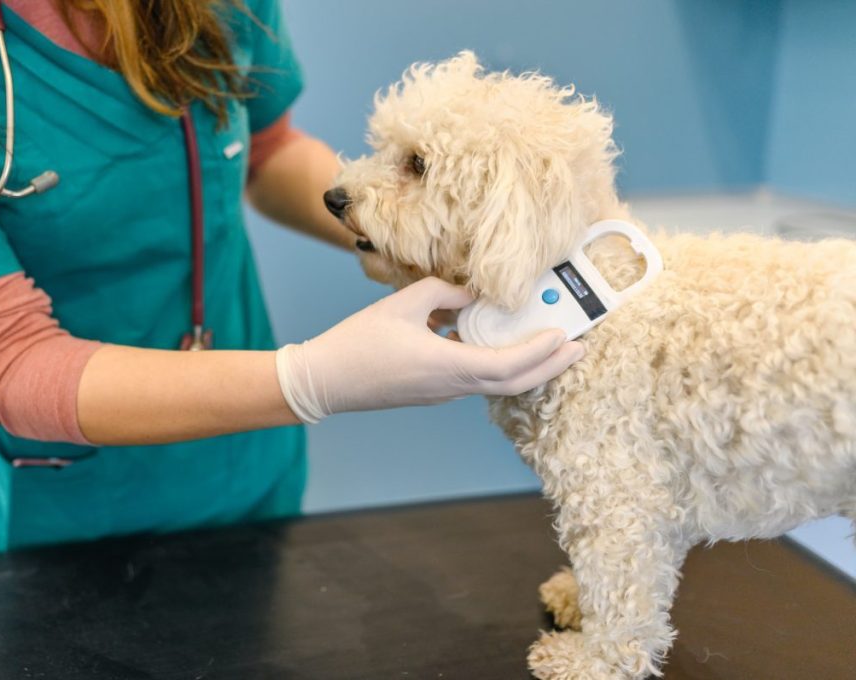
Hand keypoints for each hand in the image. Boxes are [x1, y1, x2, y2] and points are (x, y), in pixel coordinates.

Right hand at [275, 277, 584, 422]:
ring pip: (496, 383)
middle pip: (513, 383)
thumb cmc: (358, 342)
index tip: (566, 337)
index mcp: (447, 366)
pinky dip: (499, 364)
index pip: (508, 366)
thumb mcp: (403, 303)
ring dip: (528, 367)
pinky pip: (476, 377)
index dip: (541, 353)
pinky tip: (500, 342)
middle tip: (578, 349)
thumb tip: (472, 294)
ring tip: (551, 346)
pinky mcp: (432, 391)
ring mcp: (442, 392)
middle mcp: (451, 386)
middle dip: (550, 366)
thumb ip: (444, 293)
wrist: (326, 380)